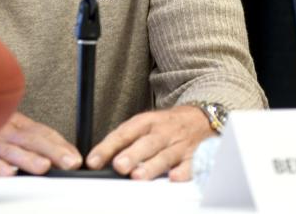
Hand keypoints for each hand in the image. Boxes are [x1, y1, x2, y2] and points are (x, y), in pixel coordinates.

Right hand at [0, 112, 81, 175]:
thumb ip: (20, 139)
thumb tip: (45, 154)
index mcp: (12, 122)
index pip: (41, 132)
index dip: (60, 144)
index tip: (75, 156)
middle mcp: (2, 129)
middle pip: (32, 139)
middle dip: (54, 151)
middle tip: (71, 162)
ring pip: (11, 149)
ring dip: (29, 159)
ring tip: (45, 168)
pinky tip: (8, 173)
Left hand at [85, 105, 213, 180]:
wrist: (201, 117)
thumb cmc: (167, 126)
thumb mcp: (145, 125)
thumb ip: (124, 141)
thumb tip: (99, 161)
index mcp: (147, 122)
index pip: (124, 133)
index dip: (108, 147)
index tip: (93, 161)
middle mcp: (162, 133)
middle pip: (146, 144)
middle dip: (132, 155)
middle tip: (118, 166)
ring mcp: (179, 144)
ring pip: (165, 156)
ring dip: (152, 166)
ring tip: (138, 176)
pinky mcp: (194, 156)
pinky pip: (190, 165)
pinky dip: (183, 172)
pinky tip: (174, 178)